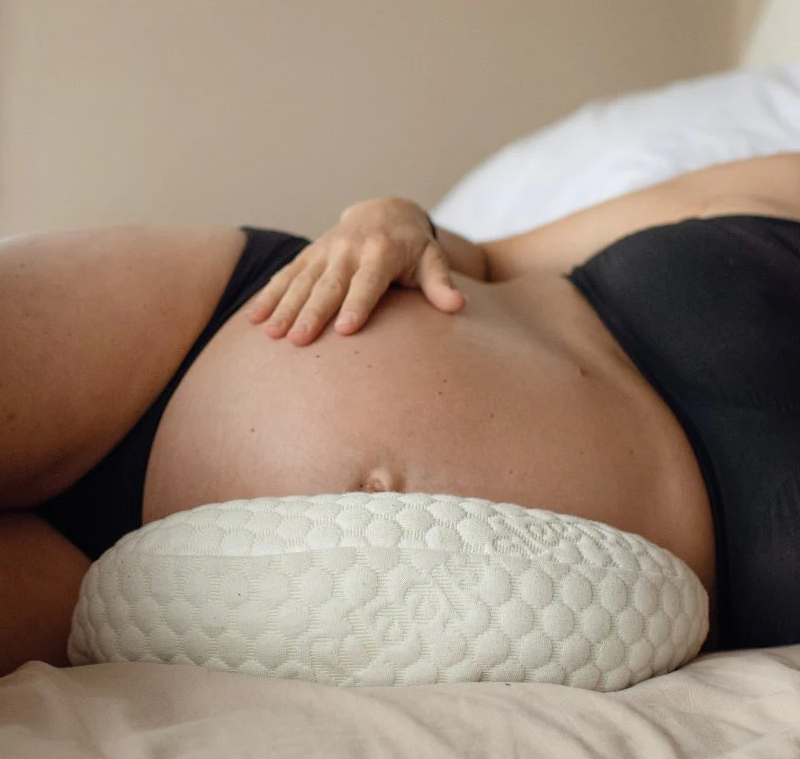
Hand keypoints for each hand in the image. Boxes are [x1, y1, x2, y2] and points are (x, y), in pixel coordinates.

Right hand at [245, 198, 466, 345]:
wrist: (385, 212)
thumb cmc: (414, 247)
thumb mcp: (432, 260)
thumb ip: (440, 284)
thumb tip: (458, 305)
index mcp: (381, 252)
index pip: (368, 283)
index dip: (357, 305)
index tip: (345, 329)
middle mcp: (349, 249)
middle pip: (329, 285)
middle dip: (312, 312)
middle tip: (299, 340)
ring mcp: (325, 251)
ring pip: (302, 281)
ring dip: (284, 307)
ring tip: (271, 333)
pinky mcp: (310, 255)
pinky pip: (285, 276)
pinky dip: (269, 296)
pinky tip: (254, 319)